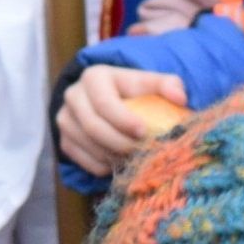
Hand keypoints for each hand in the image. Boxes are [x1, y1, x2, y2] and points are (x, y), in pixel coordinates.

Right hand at [57, 65, 178, 177]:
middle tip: (142, 152)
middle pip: (93, 127)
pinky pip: (83, 161)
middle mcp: (73, 95)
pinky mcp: (64, 140)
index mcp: (94, 77)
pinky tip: (121, 162)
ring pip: (88, 146)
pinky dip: (104, 166)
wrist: (107, 99)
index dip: (123, 120)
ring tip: (135, 158)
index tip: (144, 132)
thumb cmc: (134, 91)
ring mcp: (65, 119)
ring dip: (113, 156)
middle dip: (120, 143)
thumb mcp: (149, 82)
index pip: (105, 102)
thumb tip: (180, 98)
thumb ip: (167, 85)